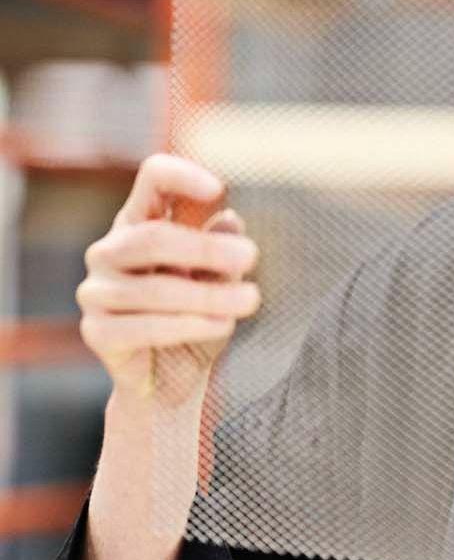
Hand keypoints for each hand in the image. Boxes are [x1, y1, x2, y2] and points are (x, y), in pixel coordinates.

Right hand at [77, 153, 261, 405]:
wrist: (174, 382)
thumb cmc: (200, 319)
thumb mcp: (219, 281)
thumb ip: (221, 251)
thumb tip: (230, 220)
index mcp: (140, 224)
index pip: (151, 181)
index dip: (180, 176)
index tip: (218, 188)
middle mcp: (109, 252)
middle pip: (152, 238)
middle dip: (207, 249)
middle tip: (251, 258)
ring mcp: (96, 292)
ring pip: (155, 288)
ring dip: (209, 295)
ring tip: (250, 300)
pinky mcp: (97, 332)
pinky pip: (145, 327)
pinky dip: (189, 326)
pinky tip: (223, 325)